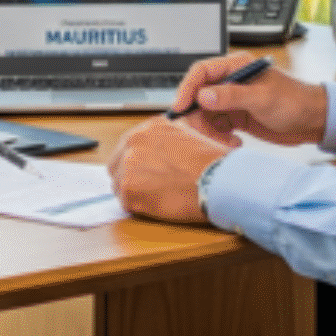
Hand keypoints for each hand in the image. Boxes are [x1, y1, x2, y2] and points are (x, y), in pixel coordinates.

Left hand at [108, 118, 228, 224]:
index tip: (142, 172)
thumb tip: (163, 149)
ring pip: (118, 184)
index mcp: (150, 127)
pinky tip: (159, 205)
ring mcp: (129, 164)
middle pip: (116, 164)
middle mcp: (135, 141)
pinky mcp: (129, 188)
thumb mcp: (191, 136)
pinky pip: (126, 203)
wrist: (218, 181)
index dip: (136, 162)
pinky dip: (139, 207)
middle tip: (148, 188)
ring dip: (134, 193)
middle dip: (130, 177)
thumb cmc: (212, 163)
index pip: (127, 146)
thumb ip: (169, 138)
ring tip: (158, 197)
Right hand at [170, 52, 328, 147]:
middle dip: (198, 117)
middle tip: (203, 134)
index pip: (201, 72)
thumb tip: (202, 95)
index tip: (180, 108)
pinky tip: (233, 143)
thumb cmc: (295, 101)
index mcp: (236, 67)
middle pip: (199, 97)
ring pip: (206, 115)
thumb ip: (232, 96)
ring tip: (226, 142)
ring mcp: (233, 101)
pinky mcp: (237, 118)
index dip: (187, 89)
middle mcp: (231, 83)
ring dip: (209, 131)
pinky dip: (219, 138)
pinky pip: (217, 128)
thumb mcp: (263, 98)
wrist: (313, 121)